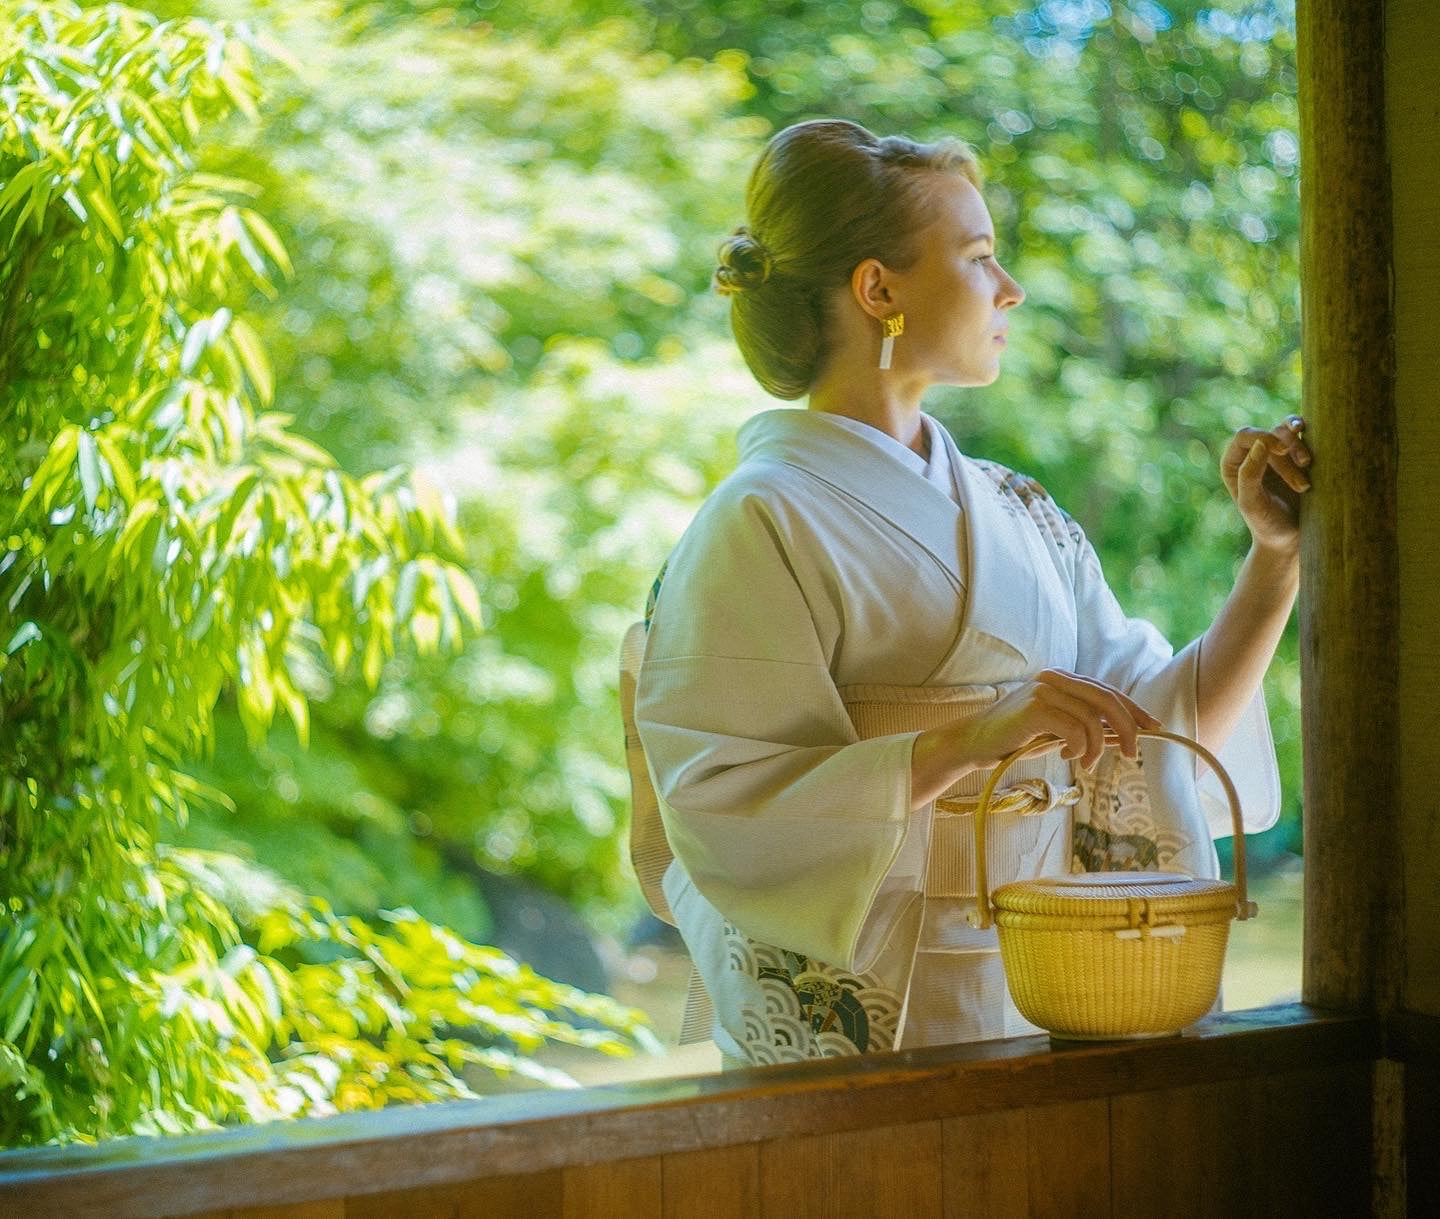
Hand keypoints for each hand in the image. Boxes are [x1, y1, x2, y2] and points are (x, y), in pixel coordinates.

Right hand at [949, 669, 1160, 771]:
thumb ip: (1083, 725)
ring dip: (1097, 747)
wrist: (974, 742)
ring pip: (1092, 718)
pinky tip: (1069, 757)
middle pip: (1107, 700)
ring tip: (1086, 765)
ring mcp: (1044, 691)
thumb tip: (1123, 735)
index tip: (1152, 728)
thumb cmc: (1015, 738)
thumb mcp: (1055, 730)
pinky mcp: (1034, 708)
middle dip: (1127, 728)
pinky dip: (1080, 747)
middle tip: (1132, 753)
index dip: (1133, 710)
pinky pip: (1074, 729)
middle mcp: (1055, 679)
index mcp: (1062, 680)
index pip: (1108, 691)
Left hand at [1220, 414, 1311, 553]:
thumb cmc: (1268, 525)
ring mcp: (1276, 454)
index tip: (1282, 450)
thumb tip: (1260, 443)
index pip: (1245, 436)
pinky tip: (1318, 446)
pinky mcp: (1297, 456)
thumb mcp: (1253, 504)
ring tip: (1309, 467)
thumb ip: (1249, 474)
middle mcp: (1252, 455)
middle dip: (1288, 454)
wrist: (1292, 539)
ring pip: (1288, 431)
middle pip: (1270, 435)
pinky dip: (1312, 439)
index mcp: (1234, 464)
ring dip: (1301, 447)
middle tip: (1302, 486)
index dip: (1264, 437)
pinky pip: (1304, 436)